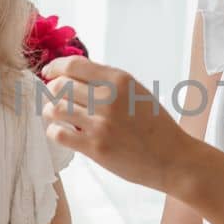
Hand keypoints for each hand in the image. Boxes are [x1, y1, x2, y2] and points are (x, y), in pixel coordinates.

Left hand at [41, 56, 198, 192]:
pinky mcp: (95, 148)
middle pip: (60, 86)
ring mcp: (100, 124)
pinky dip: (55, 131)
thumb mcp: (137, 92)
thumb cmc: (156, 126)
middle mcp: (108, 99)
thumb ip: (109, 83)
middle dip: (52, 91)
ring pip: (55, 109)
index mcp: (119, 80)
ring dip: (51, 111)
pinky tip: (63, 132)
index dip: (55, 67)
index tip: (49, 73)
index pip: (73, 65)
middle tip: (56, 98)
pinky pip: (58, 134)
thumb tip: (74, 75)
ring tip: (56, 115)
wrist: (174, 158)